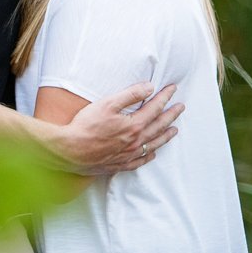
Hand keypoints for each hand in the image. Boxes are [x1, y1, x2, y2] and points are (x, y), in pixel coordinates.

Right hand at [53, 83, 182, 175]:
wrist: (71, 150)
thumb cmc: (86, 126)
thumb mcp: (107, 103)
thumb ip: (130, 95)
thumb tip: (149, 88)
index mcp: (134, 125)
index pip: (155, 108)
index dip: (165, 97)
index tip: (173, 89)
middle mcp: (136, 142)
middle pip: (158, 126)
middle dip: (171, 115)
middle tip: (181, 107)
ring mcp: (129, 155)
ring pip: (153, 144)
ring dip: (165, 136)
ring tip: (174, 130)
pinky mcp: (119, 164)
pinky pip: (140, 161)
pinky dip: (149, 156)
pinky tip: (152, 154)